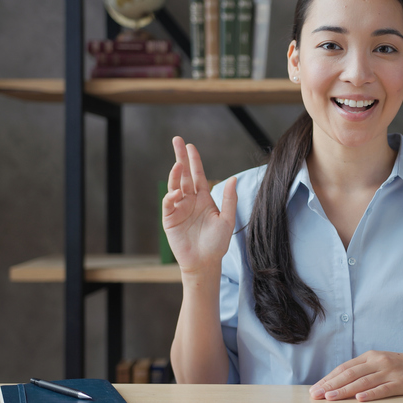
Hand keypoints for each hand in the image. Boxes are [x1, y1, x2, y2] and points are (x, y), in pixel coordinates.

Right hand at [162, 136, 237, 275]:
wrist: (205, 262)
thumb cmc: (217, 243)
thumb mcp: (227, 220)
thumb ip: (230, 199)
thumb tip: (233, 178)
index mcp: (203, 198)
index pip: (197, 175)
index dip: (194, 160)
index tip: (190, 146)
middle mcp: (190, 200)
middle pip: (183, 175)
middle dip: (180, 157)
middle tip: (177, 140)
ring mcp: (179, 208)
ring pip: (174, 186)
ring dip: (175, 174)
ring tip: (178, 164)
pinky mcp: (170, 219)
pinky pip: (168, 203)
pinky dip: (171, 196)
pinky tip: (176, 193)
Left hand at [309, 351, 402, 401]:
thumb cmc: (400, 366)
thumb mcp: (380, 363)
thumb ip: (362, 370)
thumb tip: (339, 381)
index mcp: (370, 357)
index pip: (344, 368)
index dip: (328, 378)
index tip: (315, 388)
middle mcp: (377, 362)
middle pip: (350, 374)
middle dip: (331, 385)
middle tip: (316, 395)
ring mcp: (389, 372)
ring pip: (363, 382)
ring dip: (344, 390)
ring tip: (330, 398)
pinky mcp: (401, 382)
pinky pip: (383, 389)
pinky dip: (370, 394)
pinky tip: (359, 399)